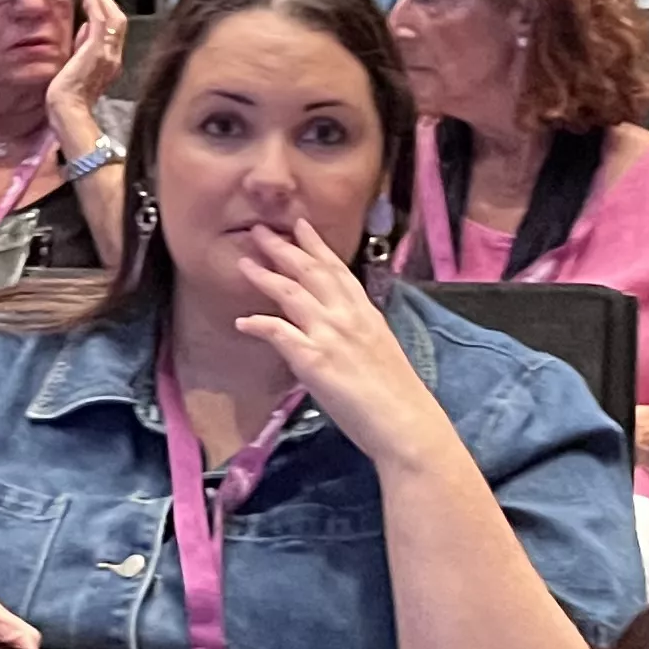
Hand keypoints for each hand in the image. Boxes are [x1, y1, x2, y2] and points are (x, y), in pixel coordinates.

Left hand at [46, 0, 126, 139]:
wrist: (68, 112)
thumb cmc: (67, 97)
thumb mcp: (77, 67)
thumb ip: (84, 47)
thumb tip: (86, 26)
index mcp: (110, 63)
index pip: (115, 32)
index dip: (107, 13)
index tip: (95, 1)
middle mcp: (114, 57)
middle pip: (119, 22)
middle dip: (106, 2)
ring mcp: (108, 54)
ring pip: (114, 18)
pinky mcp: (97, 50)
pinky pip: (101, 21)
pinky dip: (96, 4)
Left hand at [225, 221, 442, 465]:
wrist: (406, 423)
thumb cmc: (397, 394)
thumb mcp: (381, 348)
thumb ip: (358, 330)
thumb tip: (340, 326)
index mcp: (366, 313)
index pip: (338, 269)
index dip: (317, 245)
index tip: (300, 224)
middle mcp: (347, 316)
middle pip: (310, 272)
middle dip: (284, 248)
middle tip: (259, 230)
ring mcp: (330, 335)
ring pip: (291, 294)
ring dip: (265, 276)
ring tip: (243, 263)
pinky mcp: (314, 360)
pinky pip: (279, 333)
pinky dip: (259, 324)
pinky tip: (242, 322)